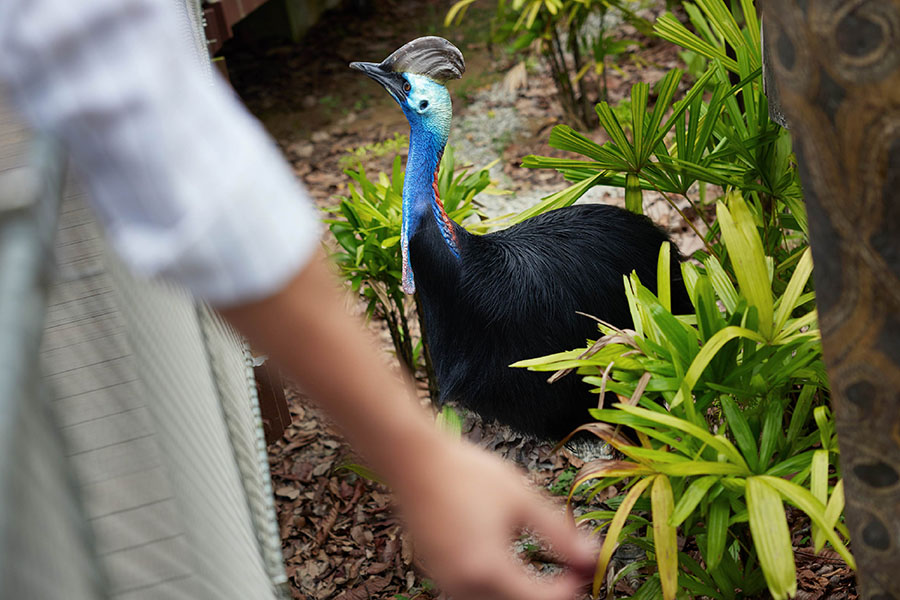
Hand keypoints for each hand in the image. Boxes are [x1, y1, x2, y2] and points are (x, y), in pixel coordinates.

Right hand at [218, 254, 594, 597]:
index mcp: (488, 569)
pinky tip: (508, 560)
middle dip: (546, 593)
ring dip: (520, 591)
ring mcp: (445, 579)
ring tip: (543, 567)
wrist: (413, 458)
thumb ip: (560, 532)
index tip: (584, 568)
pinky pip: (472, 591)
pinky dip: (496, 584)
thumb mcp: (522, 497)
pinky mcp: (436, 570)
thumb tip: (592, 554)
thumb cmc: (467, 472)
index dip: (570, 589)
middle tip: (568, 569)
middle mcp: (463, 584)